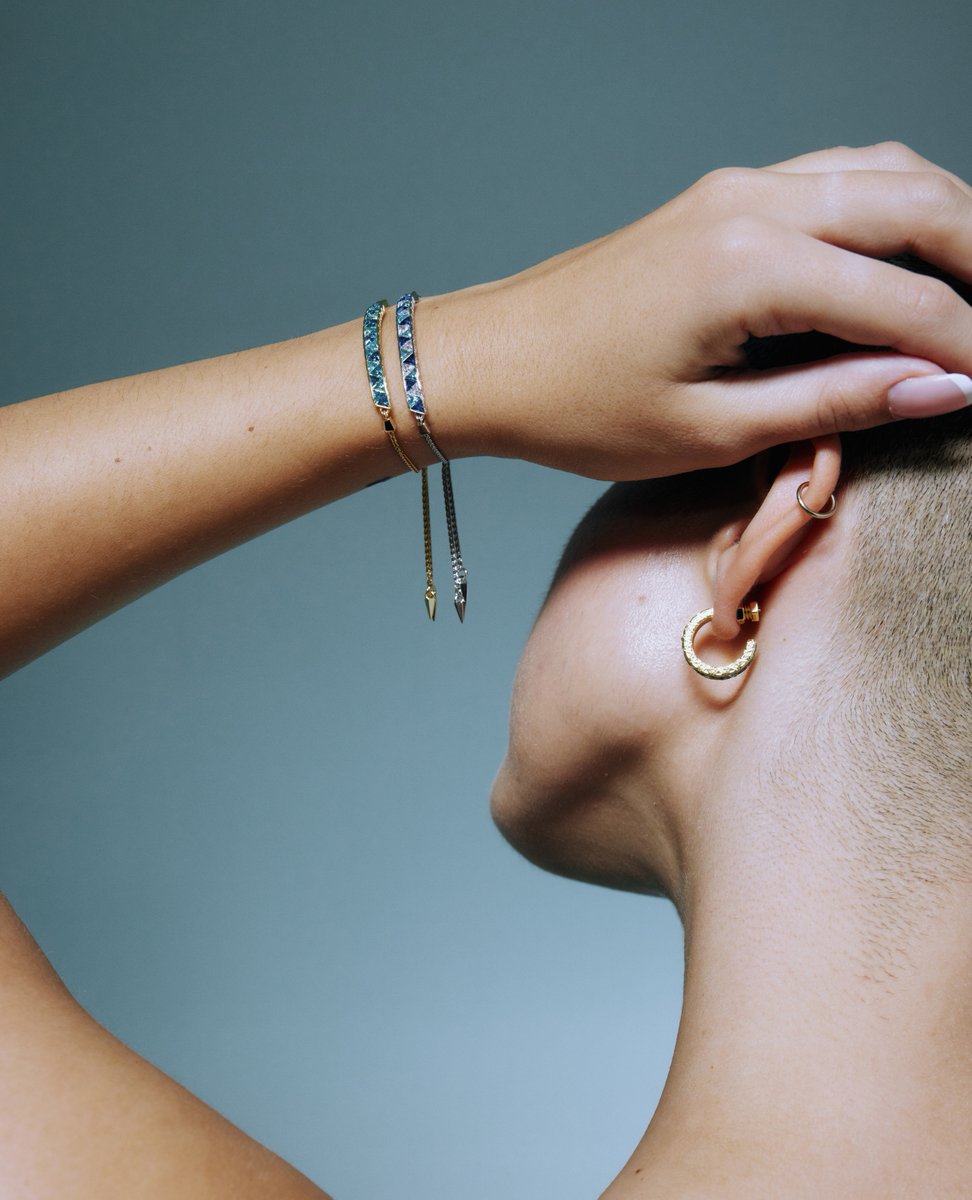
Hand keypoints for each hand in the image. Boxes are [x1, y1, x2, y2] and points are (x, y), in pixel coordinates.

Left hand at [430, 141, 971, 478]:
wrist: (492, 361)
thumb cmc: (579, 406)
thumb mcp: (712, 429)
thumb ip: (835, 400)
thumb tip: (937, 387)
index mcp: (749, 268)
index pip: (903, 299)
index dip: (963, 346)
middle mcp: (751, 204)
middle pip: (917, 200)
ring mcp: (734, 189)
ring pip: (882, 172)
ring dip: (942, 220)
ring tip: (967, 292)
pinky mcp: (719, 197)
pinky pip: (834, 176)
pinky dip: (887, 208)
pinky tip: (900, 257)